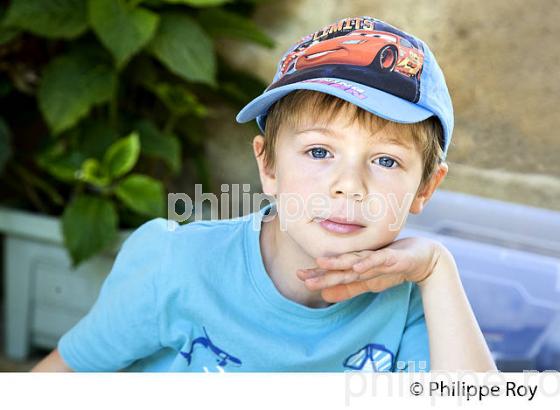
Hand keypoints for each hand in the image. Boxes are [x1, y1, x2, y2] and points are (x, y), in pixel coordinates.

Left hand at [296, 237, 442, 302]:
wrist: (426, 259)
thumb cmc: (394, 267)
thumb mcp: (369, 282)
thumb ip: (349, 289)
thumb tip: (324, 296)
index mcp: (358, 266)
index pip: (335, 272)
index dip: (317, 274)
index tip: (298, 276)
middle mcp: (365, 260)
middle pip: (340, 267)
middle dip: (322, 271)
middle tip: (301, 274)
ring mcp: (378, 258)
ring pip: (356, 261)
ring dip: (340, 262)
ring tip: (322, 263)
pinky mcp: (393, 258)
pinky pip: (379, 260)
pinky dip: (368, 263)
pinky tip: (357, 266)